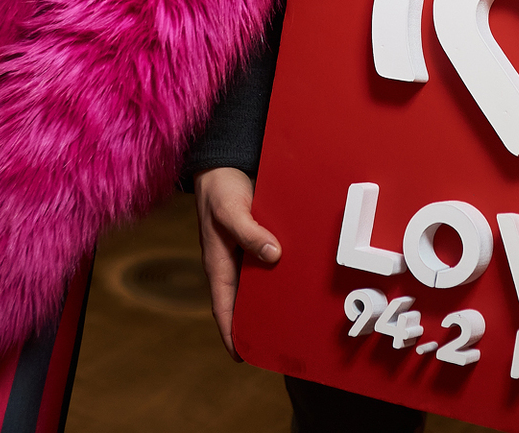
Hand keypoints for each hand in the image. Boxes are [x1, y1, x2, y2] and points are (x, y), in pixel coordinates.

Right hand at [194, 166, 279, 358]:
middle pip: (243, 300)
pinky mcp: (258, 239)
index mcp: (218, 263)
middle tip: (277, 343)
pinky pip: (269, 263)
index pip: (222, 306)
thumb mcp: (231, 209)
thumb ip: (249, 232)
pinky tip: (300, 278)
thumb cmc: (220, 188)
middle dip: (255, 322)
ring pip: (258, 283)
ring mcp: (244, 252)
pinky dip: (281, 274)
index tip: (241, 355)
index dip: (230, 332)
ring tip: (294, 317)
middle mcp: (231, 262)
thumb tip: (272, 255)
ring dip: (272, 298)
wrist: (224, 162)